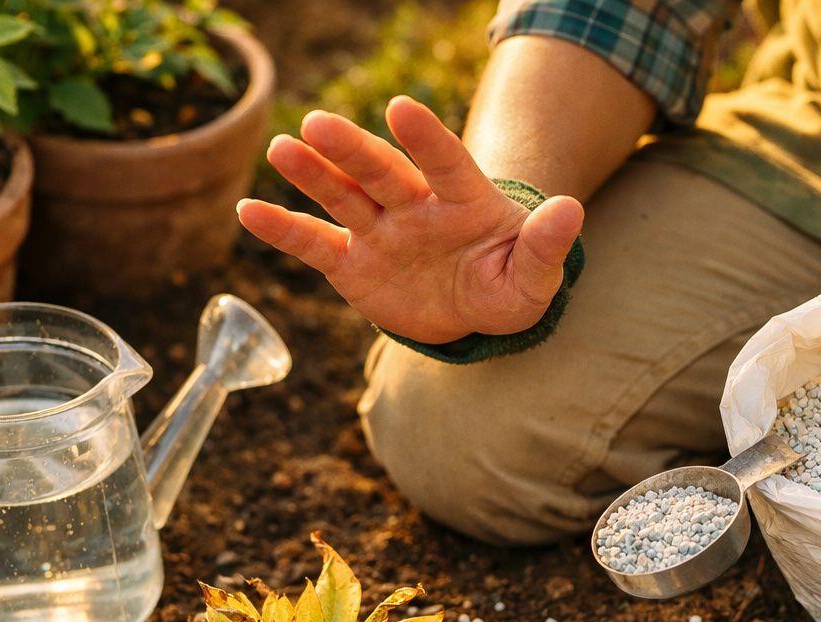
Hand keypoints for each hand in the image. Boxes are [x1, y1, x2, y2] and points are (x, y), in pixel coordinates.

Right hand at [237, 96, 584, 343]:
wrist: (471, 312)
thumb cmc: (507, 285)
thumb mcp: (533, 278)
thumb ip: (546, 246)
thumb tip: (570, 209)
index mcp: (464, 201)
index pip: (446, 163)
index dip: (426, 139)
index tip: (402, 109)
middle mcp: (415, 206)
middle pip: (381, 172)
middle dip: (351, 150)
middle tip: (318, 124)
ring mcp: (379, 231)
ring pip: (342, 197)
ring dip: (312, 174)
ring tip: (282, 148)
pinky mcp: (351, 263)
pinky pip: (314, 244)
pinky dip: (283, 228)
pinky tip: (249, 211)